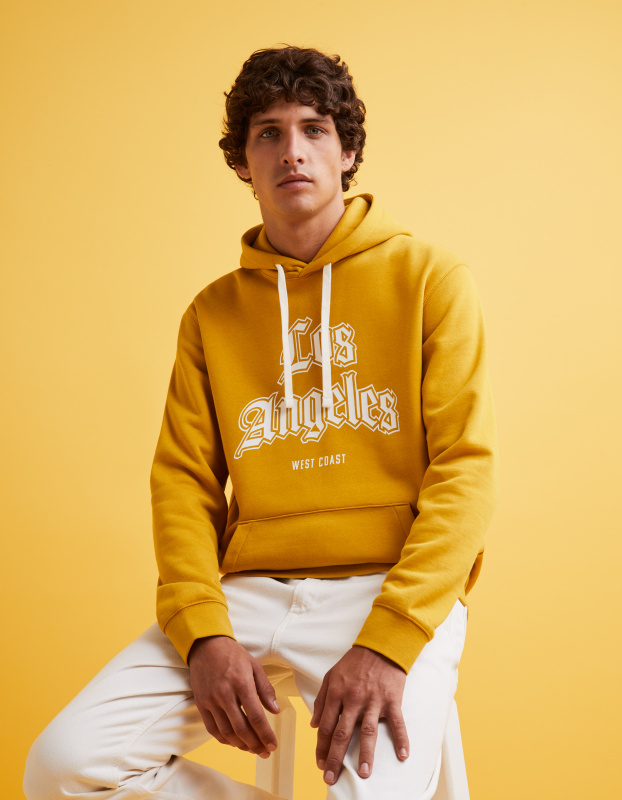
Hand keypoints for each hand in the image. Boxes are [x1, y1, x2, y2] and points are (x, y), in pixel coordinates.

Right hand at [188, 635, 279, 757]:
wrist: (206, 645)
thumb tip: (275, 710)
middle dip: (255, 744)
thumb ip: (265, 689)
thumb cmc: (233, 655)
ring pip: (226, 732)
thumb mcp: (255, 666)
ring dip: (240, 745)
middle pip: (241, 729)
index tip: (272, 745)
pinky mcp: (201, 704)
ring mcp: (211, 700)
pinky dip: (224, 739)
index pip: (255, 716)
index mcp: (241, 683)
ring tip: (252, 749)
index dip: (265, 734)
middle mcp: (225, 694)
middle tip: (264, 752)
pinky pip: (212, 729)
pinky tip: (234, 742)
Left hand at [310, 645, 408, 784]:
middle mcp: (353, 699)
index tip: (320, 764)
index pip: (327, 726)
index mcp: (337, 693)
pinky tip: (403, 756)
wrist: (381, 646)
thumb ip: (322, 700)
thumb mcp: (331, 675)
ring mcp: (374, 700)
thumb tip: (314, 725)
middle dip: (335, 758)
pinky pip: (397, 723)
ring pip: (367, 732)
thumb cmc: (354, 662)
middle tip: (330, 778)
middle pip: (342, 733)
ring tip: (363, 773)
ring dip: (365, 754)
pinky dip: (401, 739)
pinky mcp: (392, 700)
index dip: (322, 747)